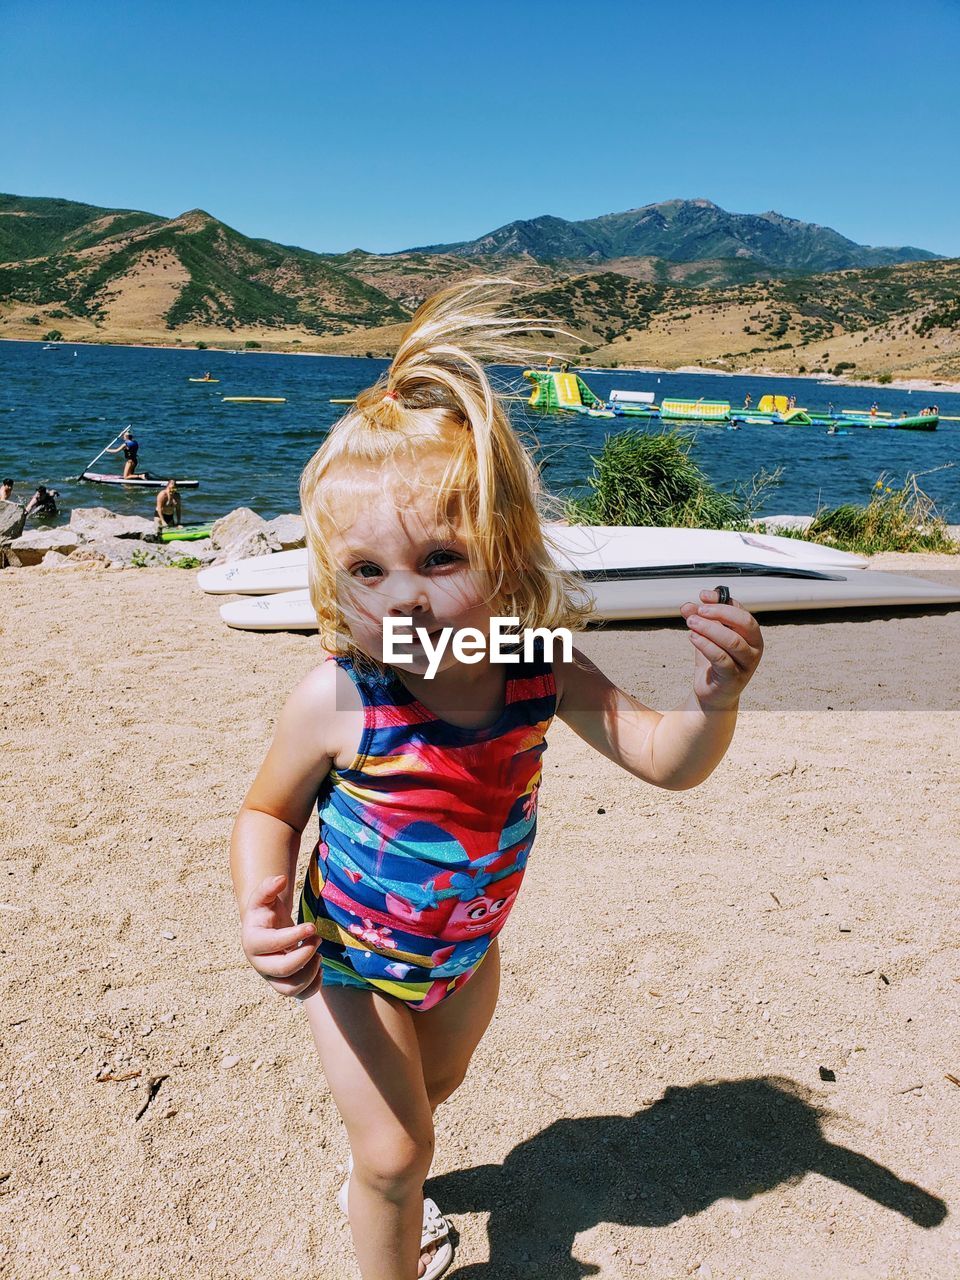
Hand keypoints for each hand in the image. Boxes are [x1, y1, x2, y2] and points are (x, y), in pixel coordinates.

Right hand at [240, 874, 320, 997]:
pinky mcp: (284, 985)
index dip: (294, 936)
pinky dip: (313, 985)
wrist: (265, 930)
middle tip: (317, 938)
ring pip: (290, 989)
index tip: (312, 926)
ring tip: (319, 953)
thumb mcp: (263, 897)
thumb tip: (280, 879)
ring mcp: (271, 977)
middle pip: (281, 970)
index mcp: (252, 941)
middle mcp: (259, 964)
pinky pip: (300, 995)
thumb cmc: (265, 913)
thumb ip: (268, 886)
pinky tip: (319, 966)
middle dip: (305, 954)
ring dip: (310, 972)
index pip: (271, 944)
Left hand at [680, 588, 762, 710]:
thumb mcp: (706, 637)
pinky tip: (693, 637)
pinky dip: (706, 645)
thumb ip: (699, 620)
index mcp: (751, 633)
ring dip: (709, 628)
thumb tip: (687, 606)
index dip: (722, 600)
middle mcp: (754, 647)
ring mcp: (747, 664)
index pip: (741, 610)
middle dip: (719, 612)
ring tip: (691, 622)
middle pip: (743, 622)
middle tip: (698, 610)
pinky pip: (721, 658)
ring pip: (732, 640)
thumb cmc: (713, 663)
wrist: (712, 693)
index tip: (703, 595)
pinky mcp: (734, 678)